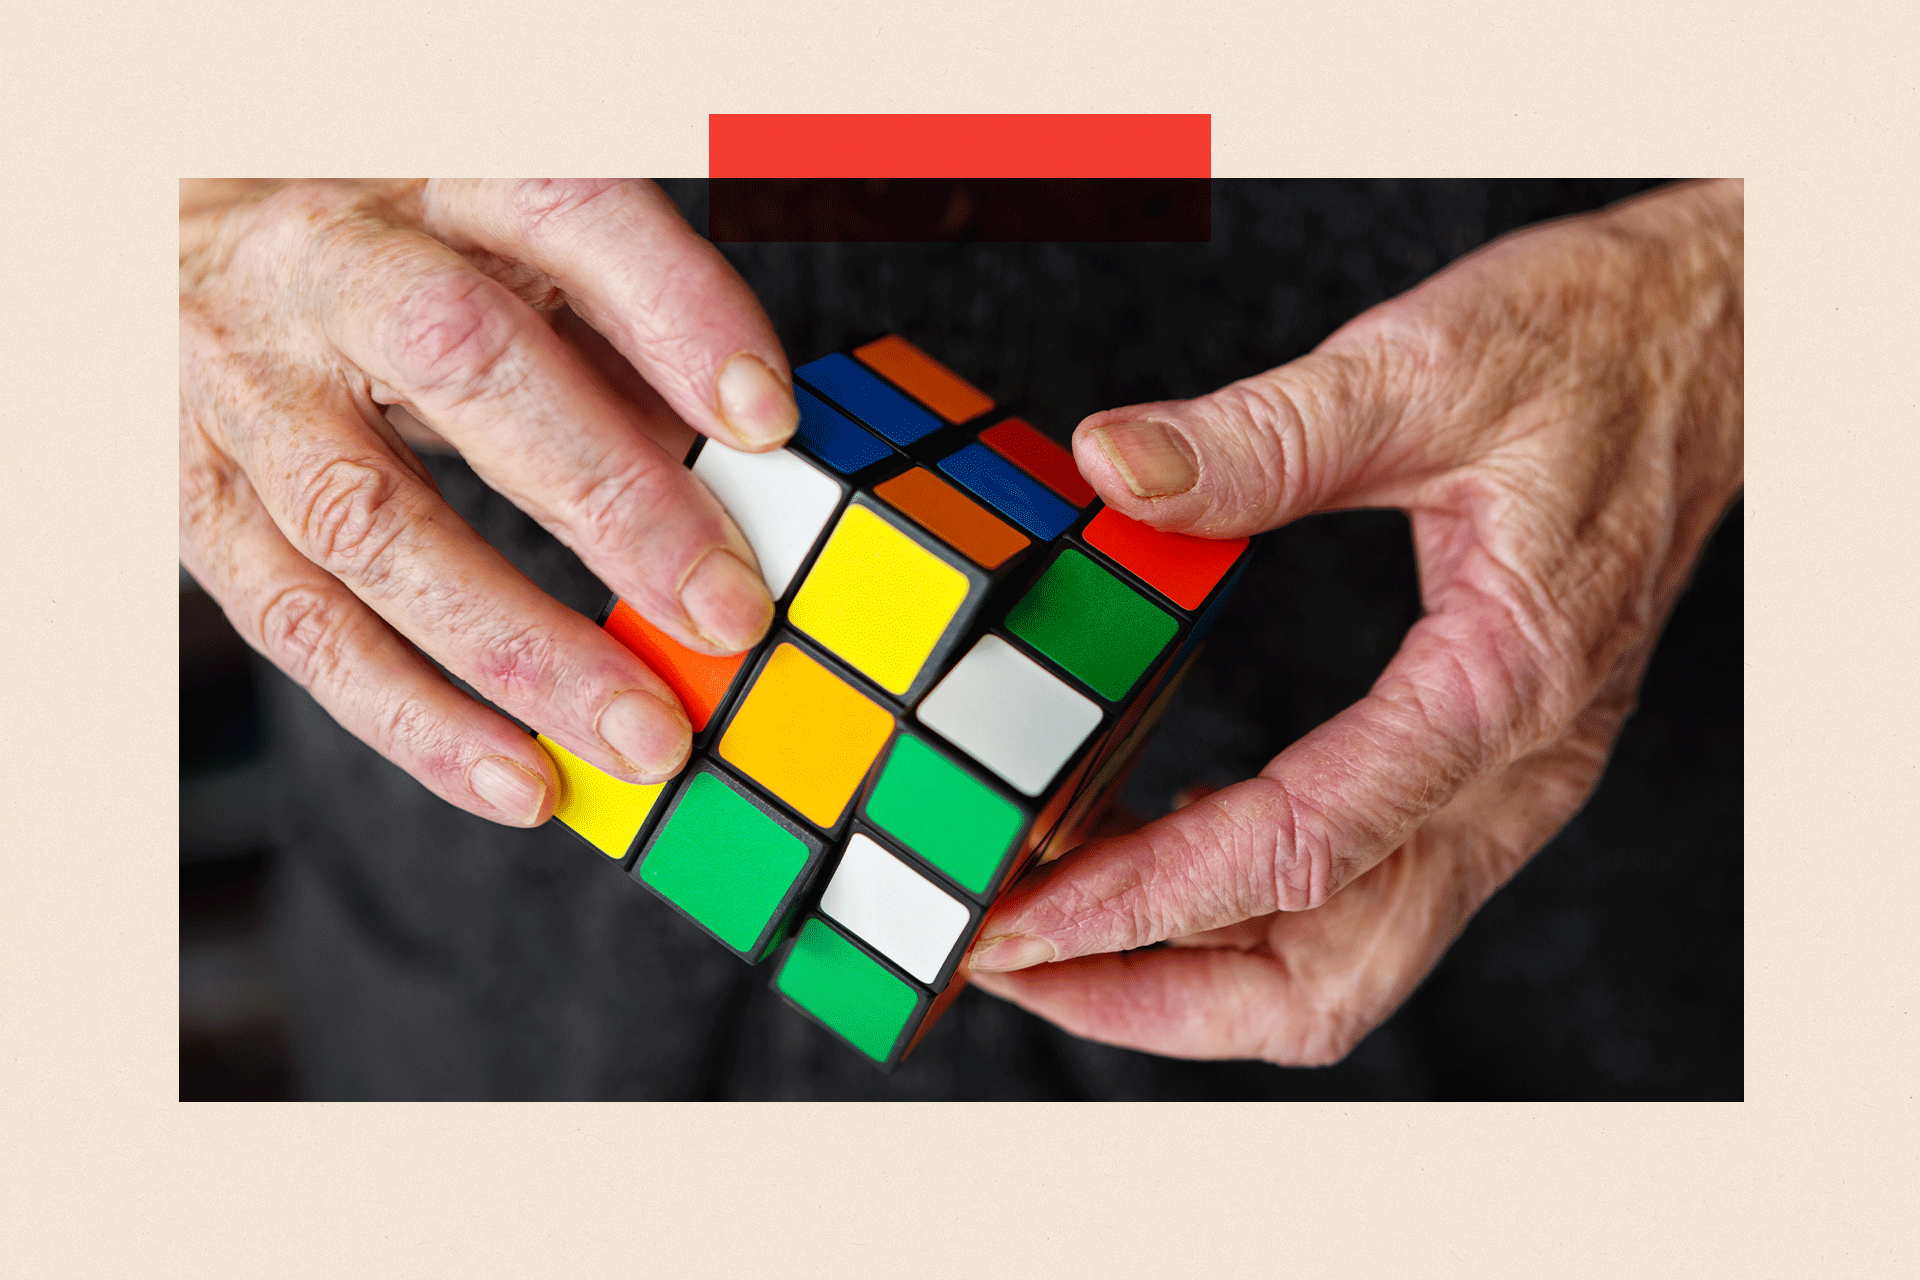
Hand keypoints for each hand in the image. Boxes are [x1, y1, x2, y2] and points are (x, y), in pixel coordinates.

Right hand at [180, 180, 797, 826]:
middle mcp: (325, 267)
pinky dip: (417, 718)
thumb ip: (620, 333)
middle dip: (611, 502)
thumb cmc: (387, 250)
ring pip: (373, 525)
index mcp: (431, 177)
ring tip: (642, 737)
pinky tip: (521, 781)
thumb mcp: (506, 243)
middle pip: (464, 368)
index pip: (565, 215)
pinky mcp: (197, 502)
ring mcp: (246, 390)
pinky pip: (302, 625)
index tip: (767, 420)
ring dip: (520, 649)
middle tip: (727, 615)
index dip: (673, 313)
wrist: (161, 235)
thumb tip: (744, 459)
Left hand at [967, 180, 1743, 1063]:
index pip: (1306, 851)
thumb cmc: (1594, 348)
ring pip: (1350, 960)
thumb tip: (1113, 466)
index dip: (1149, 900)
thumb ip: (1265, 434)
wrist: (1712, 344)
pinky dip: (1251, 909)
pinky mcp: (1488, 768)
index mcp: (1502, 686)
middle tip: (1009, 955)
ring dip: (1195, 972)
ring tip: (1057, 927)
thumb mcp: (1423, 367)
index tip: (1020, 917)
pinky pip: (1367, 895)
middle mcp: (1516, 773)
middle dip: (1156, 995)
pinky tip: (1165, 838)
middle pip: (1332, 976)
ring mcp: (1509, 784)